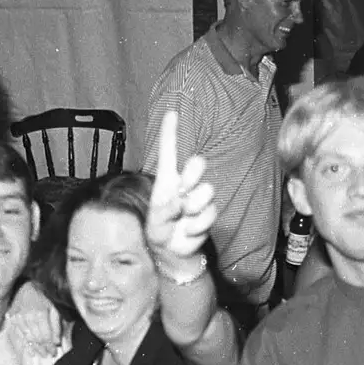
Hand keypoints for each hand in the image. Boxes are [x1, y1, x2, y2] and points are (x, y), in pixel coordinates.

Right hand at [9, 283, 62, 356]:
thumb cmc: (42, 295)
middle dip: (44, 348)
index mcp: (40, 314)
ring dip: (36, 348)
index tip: (54, 351)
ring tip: (42, 354)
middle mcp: (28, 318)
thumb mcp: (54, 307)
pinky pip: (20, 335)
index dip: (50, 346)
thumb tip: (56, 341)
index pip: (45, 336)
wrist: (25, 285)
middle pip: (37, 339)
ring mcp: (19, 319)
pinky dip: (26, 344)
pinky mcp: (13, 319)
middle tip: (49, 354)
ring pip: (28, 338)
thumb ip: (56, 324)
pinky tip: (31, 351)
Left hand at [145, 111, 216, 265]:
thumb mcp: (154, 221)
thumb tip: (180, 202)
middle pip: (197, 163)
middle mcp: (185, 184)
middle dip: (192, 175)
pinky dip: (196, 226)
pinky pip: (209, 214)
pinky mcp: (209, 213)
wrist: (173, 252)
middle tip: (182, 192)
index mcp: (167, 180)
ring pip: (206, 191)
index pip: (169, 152)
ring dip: (192, 208)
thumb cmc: (160, 230)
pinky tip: (188, 230)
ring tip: (182, 220)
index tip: (172, 112)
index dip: (170, 132)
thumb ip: (163, 211)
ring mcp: (200, 198)